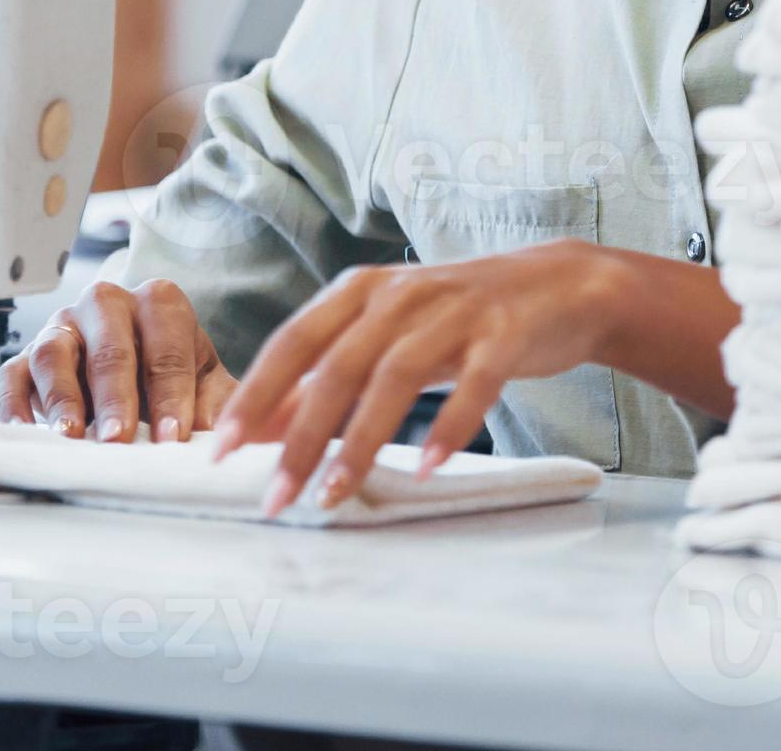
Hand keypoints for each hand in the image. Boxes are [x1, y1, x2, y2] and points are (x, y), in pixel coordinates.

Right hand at [0, 277, 236, 443]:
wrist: (135, 371)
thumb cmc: (174, 376)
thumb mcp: (207, 382)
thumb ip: (219, 404)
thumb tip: (220, 436)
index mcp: (158, 303)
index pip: (166, 344)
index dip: (172, 393)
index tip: (173, 438)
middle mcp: (106, 304)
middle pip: (108, 345)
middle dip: (115, 395)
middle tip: (119, 438)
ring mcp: (62, 328)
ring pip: (54, 351)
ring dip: (62, 397)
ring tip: (72, 436)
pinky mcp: (26, 357)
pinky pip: (12, 374)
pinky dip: (14, 404)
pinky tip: (26, 434)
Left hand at [210, 240, 623, 516]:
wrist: (559, 285)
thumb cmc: (457, 319)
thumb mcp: (385, 339)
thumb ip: (325, 377)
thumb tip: (260, 425)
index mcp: (360, 293)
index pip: (293, 342)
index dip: (255, 395)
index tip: (222, 449)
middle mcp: (399, 295)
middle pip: (337, 365)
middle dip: (301, 436)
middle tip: (275, 494)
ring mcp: (454, 311)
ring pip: (395, 376)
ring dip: (363, 440)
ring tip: (336, 494)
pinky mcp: (504, 331)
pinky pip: (474, 381)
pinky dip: (450, 424)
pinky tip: (431, 466)